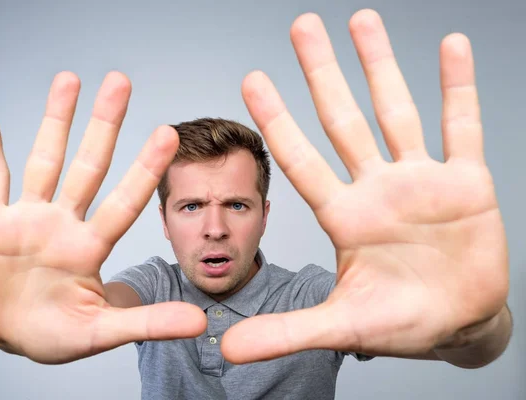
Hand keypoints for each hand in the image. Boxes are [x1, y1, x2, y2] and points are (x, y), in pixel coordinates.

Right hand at [0, 71, 204, 363]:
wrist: (13, 334)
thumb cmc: (58, 335)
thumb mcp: (103, 330)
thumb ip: (148, 323)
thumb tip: (200, 322)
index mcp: (91, 247)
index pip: (125, 201)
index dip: (145, 169)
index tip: (168, 133)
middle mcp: (63, 223)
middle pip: (88, 166)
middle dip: (103, 125)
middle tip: (120, 81)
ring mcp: (28, 218)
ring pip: (44, 159)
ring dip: (55, 120)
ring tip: (69, 78)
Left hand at [221, 10, 508, 362]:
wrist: (459, 324)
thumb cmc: (400, 324)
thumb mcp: (341, 326)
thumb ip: (286, 333)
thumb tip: (225, 350)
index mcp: (345, 217)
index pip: (302, 159)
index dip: (277, 121)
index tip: (251, 79)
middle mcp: (377, 188)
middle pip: (343, 120)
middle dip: (322, 73)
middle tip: (301, 27)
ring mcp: (421, 180)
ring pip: (396, 110)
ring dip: (380, 65)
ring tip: (360, 19)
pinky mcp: (467, 183)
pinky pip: (462, 125)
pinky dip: (458, 87)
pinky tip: (450, 46)